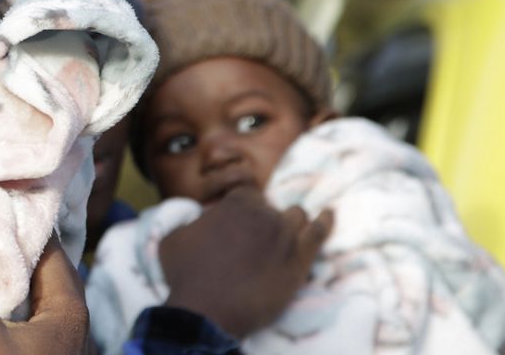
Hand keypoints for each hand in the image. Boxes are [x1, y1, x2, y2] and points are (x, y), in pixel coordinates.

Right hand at [159, 185, 332, 337]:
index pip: (247, 194)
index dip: (242, 209)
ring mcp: (285, 235)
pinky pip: (319, 233)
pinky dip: (325, 221)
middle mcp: (264, 212)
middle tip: (253, 243)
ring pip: (296, 217)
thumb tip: (200, 218)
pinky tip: (329, 215)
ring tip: (283, 236)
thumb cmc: (187, 274)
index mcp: (236, 203)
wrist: (207, 310)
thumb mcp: (175, 237)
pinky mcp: (300, 259)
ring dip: (289, 224)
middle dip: (263, 221)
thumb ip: (192, 220)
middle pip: (271, 208)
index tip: (238, 224)